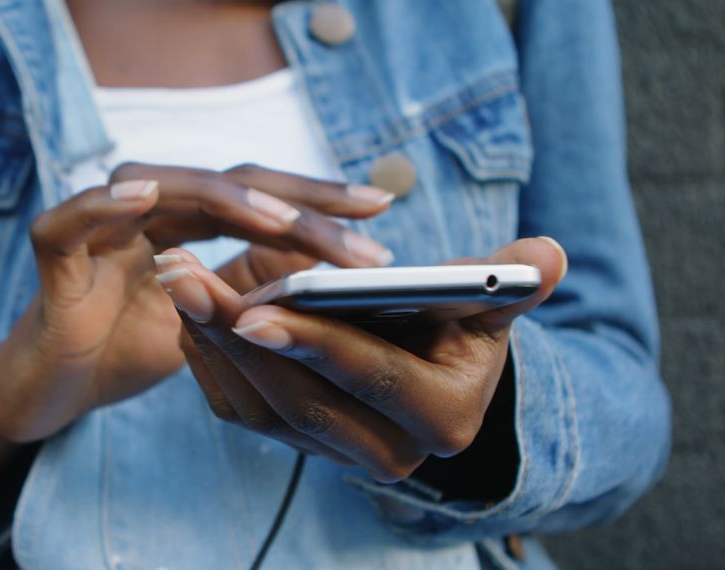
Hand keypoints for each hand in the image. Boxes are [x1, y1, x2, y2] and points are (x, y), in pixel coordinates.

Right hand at [0, 163, 396, 538]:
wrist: (47, 394)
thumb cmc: (124, 351)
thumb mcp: (205, 325)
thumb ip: (247, 294)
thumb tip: (326, 284)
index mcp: (182, 225)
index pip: (255, 197)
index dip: (315, 201)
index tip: (381, 210)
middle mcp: (144, 213)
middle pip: (223, 183)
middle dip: (296, 200)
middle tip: (365, 218)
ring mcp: (98, 229)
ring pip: (160, 186)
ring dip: (222, 199)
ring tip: (284, 220)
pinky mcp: (52, 258)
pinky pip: (68, 220)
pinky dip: (101, 204)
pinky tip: (146, 199)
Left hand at [160, 237, 567, 481]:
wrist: (435, 379)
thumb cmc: (463, 328)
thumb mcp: (489, 305)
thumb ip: (509, 281)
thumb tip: (546, 253)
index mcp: (441, 419)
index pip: (371, 378)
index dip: (315, 344)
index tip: (255, 310)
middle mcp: (385, 452)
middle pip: (299, 398)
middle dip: (235, 337)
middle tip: (186, 276)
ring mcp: (331, 454)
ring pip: (257, 407)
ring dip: (208, 343)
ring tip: (177, 279)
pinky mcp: (293, 443)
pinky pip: (237, 410)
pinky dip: (207, 362)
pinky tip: (187, 310)